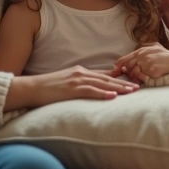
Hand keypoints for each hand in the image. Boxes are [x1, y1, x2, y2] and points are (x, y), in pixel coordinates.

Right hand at [7, 66, 138, 108]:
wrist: (30, 88)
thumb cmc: (47, 89)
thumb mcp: (67, 84)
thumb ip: (81, 85)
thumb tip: (95, 90)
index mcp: (81, 72)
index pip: (104, 74)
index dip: (120, 78)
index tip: (133, 81)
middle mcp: (81, 73)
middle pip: (107, 77)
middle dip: (124, 82)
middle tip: (139, 86)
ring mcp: (76, 80)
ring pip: (102, 83)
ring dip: (118, 87)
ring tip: (131, 91)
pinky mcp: (70, 89)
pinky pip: (89, 91)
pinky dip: (102, 93)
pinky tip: (112, 96)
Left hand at [115, 43, 168, 81]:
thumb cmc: (165, 55)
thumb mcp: (153, 47)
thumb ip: (143, 50)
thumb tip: (133, 56)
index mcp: (141, 51)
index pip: (125, 58)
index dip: (119, 65)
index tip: (116, 69)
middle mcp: (142, 56)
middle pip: (128, 67)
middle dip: (128, 73)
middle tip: (131, 76)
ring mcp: (146, 63)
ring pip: (134, 73)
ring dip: (135, 77)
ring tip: (139, 79)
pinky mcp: (152, 71)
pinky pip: (142, 77)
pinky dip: (142, 79)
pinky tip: (145, 80)